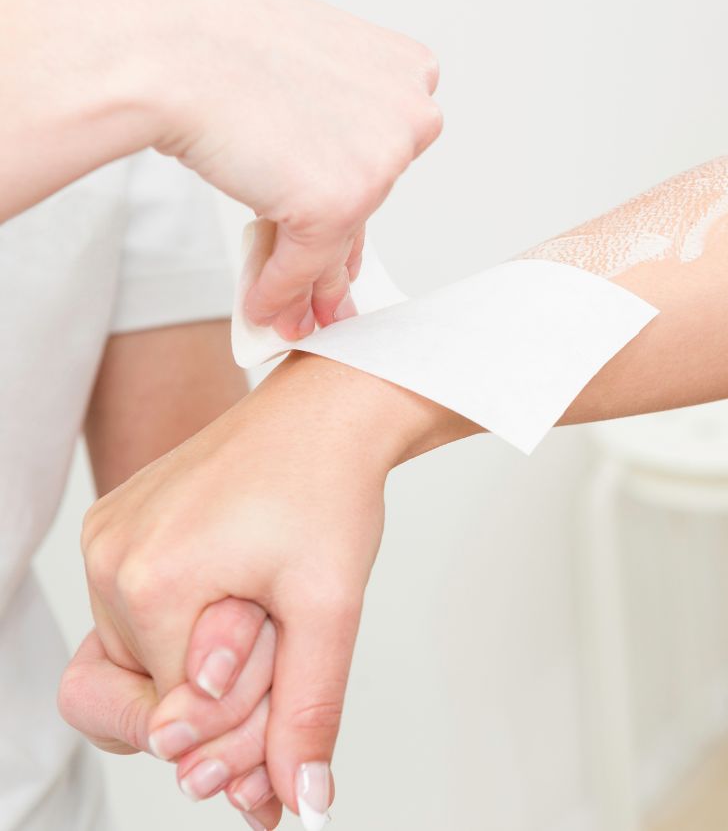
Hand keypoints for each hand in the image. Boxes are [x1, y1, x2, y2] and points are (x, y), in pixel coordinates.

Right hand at [80, 352, 477, 825]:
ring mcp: (108, 537)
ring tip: (260, 599)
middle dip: (219, 693)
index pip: (172, 720)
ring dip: (204, 655)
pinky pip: (137, 612)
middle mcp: (109, 557)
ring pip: (142, 656)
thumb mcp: (328, 607)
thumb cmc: (326, 487)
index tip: (282, 698)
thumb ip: (305, 714)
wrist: (322, 414)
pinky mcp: (119, 524)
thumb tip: (299, 801)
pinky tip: (236, 583)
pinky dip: (186, 620)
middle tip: (277, 633)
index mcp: (150, 579)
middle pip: (149, 693)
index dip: (238, 722)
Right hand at [124, 0, 441, 338]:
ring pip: (338, 241)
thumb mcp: (297, 75)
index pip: (381, 155)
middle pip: (366, 203)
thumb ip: (325, 130)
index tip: (343, 232)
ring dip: (310, 285)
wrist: (168, 46)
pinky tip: (261, 304)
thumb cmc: (215, 40)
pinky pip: (306, 266)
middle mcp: (406, 116)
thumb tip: (323, 191)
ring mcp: (376, 163)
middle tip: (320, 291)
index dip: (355, 199)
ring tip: (290, 313)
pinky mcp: (336, 206)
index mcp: (404, 70)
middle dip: (336, 252)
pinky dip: (281, 291)